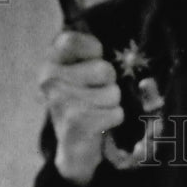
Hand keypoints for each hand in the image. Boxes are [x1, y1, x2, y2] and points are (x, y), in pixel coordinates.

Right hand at [39, 31, 123, 185]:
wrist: (75, 146)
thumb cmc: (88, 97)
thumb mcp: (89, 68)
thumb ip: (98, 55)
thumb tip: (139, 72)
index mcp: (51, 60)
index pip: (70, 40)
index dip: (91, 49)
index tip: (94, 58)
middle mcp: (48, 80)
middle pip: (103, 69)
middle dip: (109, 82)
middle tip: (95, 92)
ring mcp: (59, 102)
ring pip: (112, 93)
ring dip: (112, 102)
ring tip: (97, 109)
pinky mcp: (73, 124)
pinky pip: (115, 113)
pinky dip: (114, 118)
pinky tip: (99, 124)